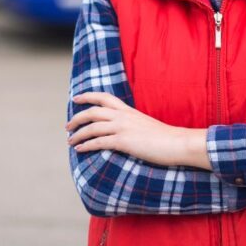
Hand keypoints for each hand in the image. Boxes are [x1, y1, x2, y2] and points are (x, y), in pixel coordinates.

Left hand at [66, 92, 210, 168]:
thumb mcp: (145, 124)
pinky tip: (79, 149)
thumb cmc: (165, 138)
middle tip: (68, 126)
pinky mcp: (123, 141)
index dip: (88, 96)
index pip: (104, 97)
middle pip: (92, 111)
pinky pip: (98, 142)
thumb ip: (132, 124)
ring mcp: (122, 128)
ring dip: (78, 134)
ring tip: (70, 141)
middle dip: (77, 118)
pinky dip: (86, 145)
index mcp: (128, 110)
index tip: (76, 98)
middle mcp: (123, 116)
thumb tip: (124, 131)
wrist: (178, 143)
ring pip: (92, 127)